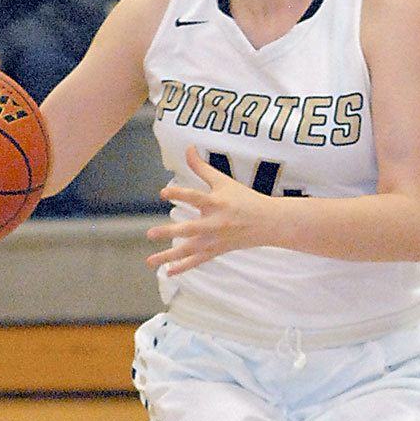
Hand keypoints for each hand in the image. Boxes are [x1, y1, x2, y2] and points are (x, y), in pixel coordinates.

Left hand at [146, 146, 274, 274]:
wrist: (269, 222)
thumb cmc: (245, 199)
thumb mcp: (224, 182)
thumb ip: (202, 168)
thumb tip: (188, 148)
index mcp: (216, 203)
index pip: (195, 197)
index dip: (179, 194)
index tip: (163, 193)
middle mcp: (214, 223)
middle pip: (189, 229)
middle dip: (169, 232)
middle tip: (150, 233)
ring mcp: (215, 240)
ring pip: (190, 250)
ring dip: (169, 256)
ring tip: (150, 261)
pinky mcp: (217, 250)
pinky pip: (197, 261)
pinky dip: (183, 267)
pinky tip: (167, 271)